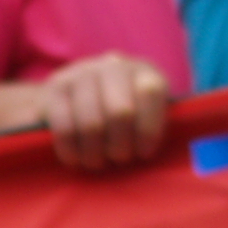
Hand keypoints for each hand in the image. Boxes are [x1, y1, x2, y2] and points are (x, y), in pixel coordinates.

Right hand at [36, 53, 170, 170]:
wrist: (73, 99)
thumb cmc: (121, 119)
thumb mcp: (146, 117)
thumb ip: (157, 128)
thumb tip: (172, 152)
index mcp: (144, 72)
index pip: (151, 92)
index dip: (149, 129)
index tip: (144, 153)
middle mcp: (114, 66)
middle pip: (121, 112)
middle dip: (120, 147)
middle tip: (118, 159)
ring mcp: (82, 72)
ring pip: (92, 123)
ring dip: (95, 152)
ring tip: (98, 162)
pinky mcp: (55, 87)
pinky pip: (64, 127)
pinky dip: (71, 150)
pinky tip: (76, 159)